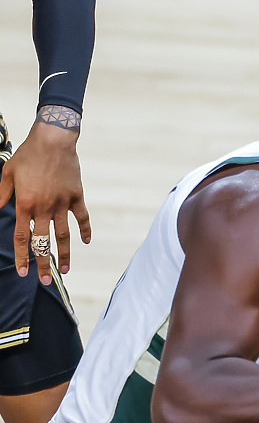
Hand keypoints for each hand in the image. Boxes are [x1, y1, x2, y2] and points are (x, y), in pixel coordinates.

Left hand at [0, 111, 90, 283]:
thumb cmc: (27, 156)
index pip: (22, 238)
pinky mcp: (77, 196)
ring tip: (65, 270)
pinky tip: (86, 242)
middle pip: (43, 242)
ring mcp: (62, 203)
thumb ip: (1, 195)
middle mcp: (44, 208)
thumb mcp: (6, 174)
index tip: (24, 271)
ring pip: (63, 235)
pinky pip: (82, 217)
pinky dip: (85, 230)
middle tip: (45, 281)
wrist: (53, 141)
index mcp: (25, 204)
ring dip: (64, 254)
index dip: (22, 257)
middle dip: (43, 263)